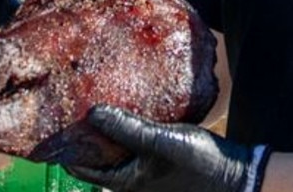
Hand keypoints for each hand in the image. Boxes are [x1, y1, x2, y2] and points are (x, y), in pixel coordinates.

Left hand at [65, 105, 269, 191]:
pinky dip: (130, 136)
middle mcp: (133, 183)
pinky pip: (137, 151)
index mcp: (126, 182)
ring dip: (111, 135)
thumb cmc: (198, 163)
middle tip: (79, 110)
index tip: (56, 126)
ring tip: (104, 108)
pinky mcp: (163, 167)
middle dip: (90, 138)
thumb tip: (91, 113)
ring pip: (119, 155)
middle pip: (99, 161)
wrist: (236, 176)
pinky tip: (136, 116)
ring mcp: (148, 177)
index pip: (83, 169)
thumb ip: (127, 128)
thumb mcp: (160, 141)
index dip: (68, 148)